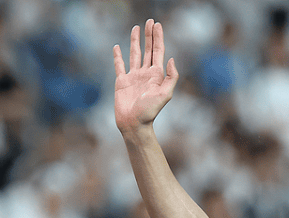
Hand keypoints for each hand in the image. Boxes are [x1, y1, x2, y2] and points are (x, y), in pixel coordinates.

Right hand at [113, 20, 177, 136]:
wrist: (134, 124)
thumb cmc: (150, 112)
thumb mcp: (165, 94)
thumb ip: (171, 77)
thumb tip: (171, 59)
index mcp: (157, 75)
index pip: (158, 51)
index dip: (158, 37)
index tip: (157, 24)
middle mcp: (146, 73)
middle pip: (148, 50)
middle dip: (149, 35)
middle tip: (149, 21)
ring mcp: (133, 76)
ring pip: (135, 54)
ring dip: (135, 41)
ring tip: (136, 28)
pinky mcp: (121, 81)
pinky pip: (119, 65)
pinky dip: (118, 56)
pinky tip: (117, 47)